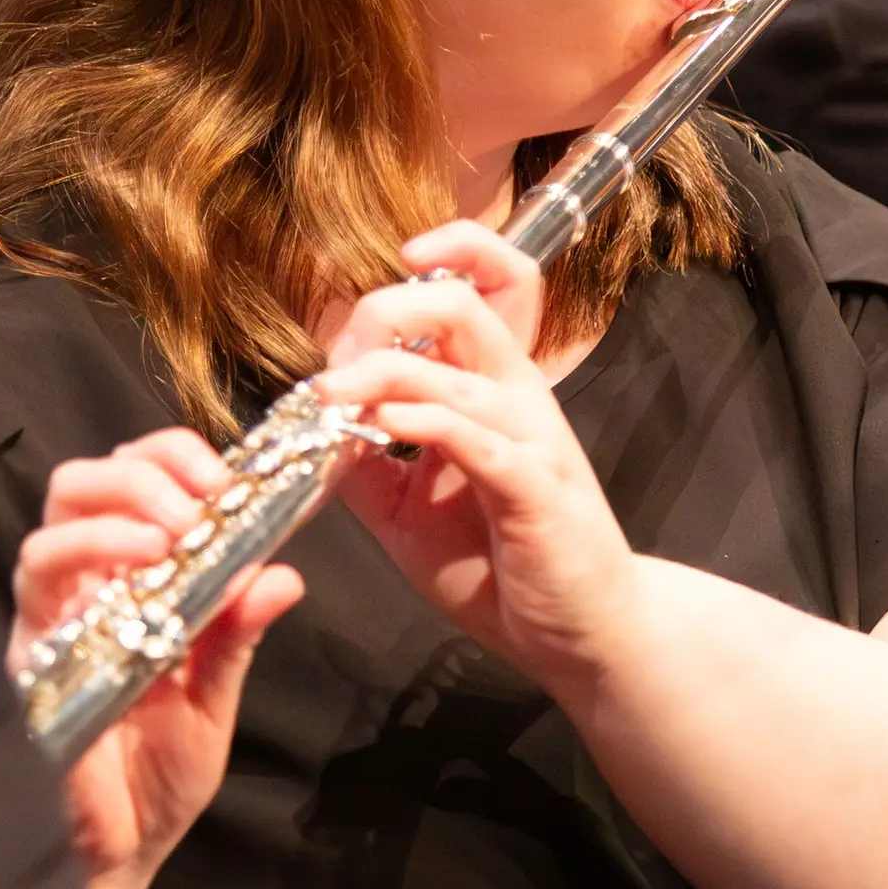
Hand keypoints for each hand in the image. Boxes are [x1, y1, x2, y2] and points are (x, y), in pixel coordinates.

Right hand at [11, 430, 305, 888]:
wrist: (123, 853)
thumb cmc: (160, 776)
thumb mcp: (216, 694)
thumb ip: (238, 632)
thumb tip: (283, 573)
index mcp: (129, 581)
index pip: (137, 481)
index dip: (178, 460)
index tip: (231, 479)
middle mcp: (82, 585)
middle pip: (88, 478)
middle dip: (150, 469)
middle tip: (204, 502)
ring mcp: (51, 613)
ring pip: (58, 512)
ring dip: (122, 502)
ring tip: (173, 532)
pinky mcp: (29, 648)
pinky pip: (37, 577)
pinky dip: (91, 552)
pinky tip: (139, 567)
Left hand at [317, 223, 646, 693]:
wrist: (578, 636)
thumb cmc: (504, 566)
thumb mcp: (409, 512)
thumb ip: (365, 466)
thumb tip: (309, 428)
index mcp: (494, 390)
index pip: (494, 285)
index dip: (453, 252)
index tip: (398, 262)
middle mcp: (519, 398)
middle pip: (464, 305)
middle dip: (388, 310)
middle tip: (338, 358)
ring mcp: (532, 441)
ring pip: (461, 369)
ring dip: (381, 373)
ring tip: (329, 397)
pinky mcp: (536, 490)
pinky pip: (479, 437)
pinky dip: (424, 422)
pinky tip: (381, 428)